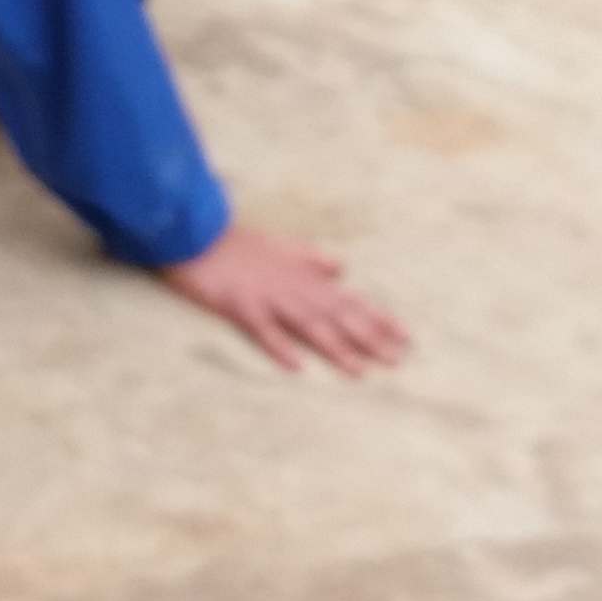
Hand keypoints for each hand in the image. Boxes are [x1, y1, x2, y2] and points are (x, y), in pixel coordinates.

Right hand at [159, 224, 409, 375]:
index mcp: (304, 274)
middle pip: (337, 315)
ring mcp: (268, 296)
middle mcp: (293, 286)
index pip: (349, 299)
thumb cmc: (237, 243)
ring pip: (308, 325)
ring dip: (335, 347)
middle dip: (369, 337)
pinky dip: (280, 346)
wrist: (195, 231)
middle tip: (398, 359)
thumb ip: (311, 258)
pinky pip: (263, 330)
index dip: (378, 318)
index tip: (406, 337)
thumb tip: (340, 268)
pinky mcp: (239, 305)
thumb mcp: (280, 246)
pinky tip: (297, 365)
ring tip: (360, 369)